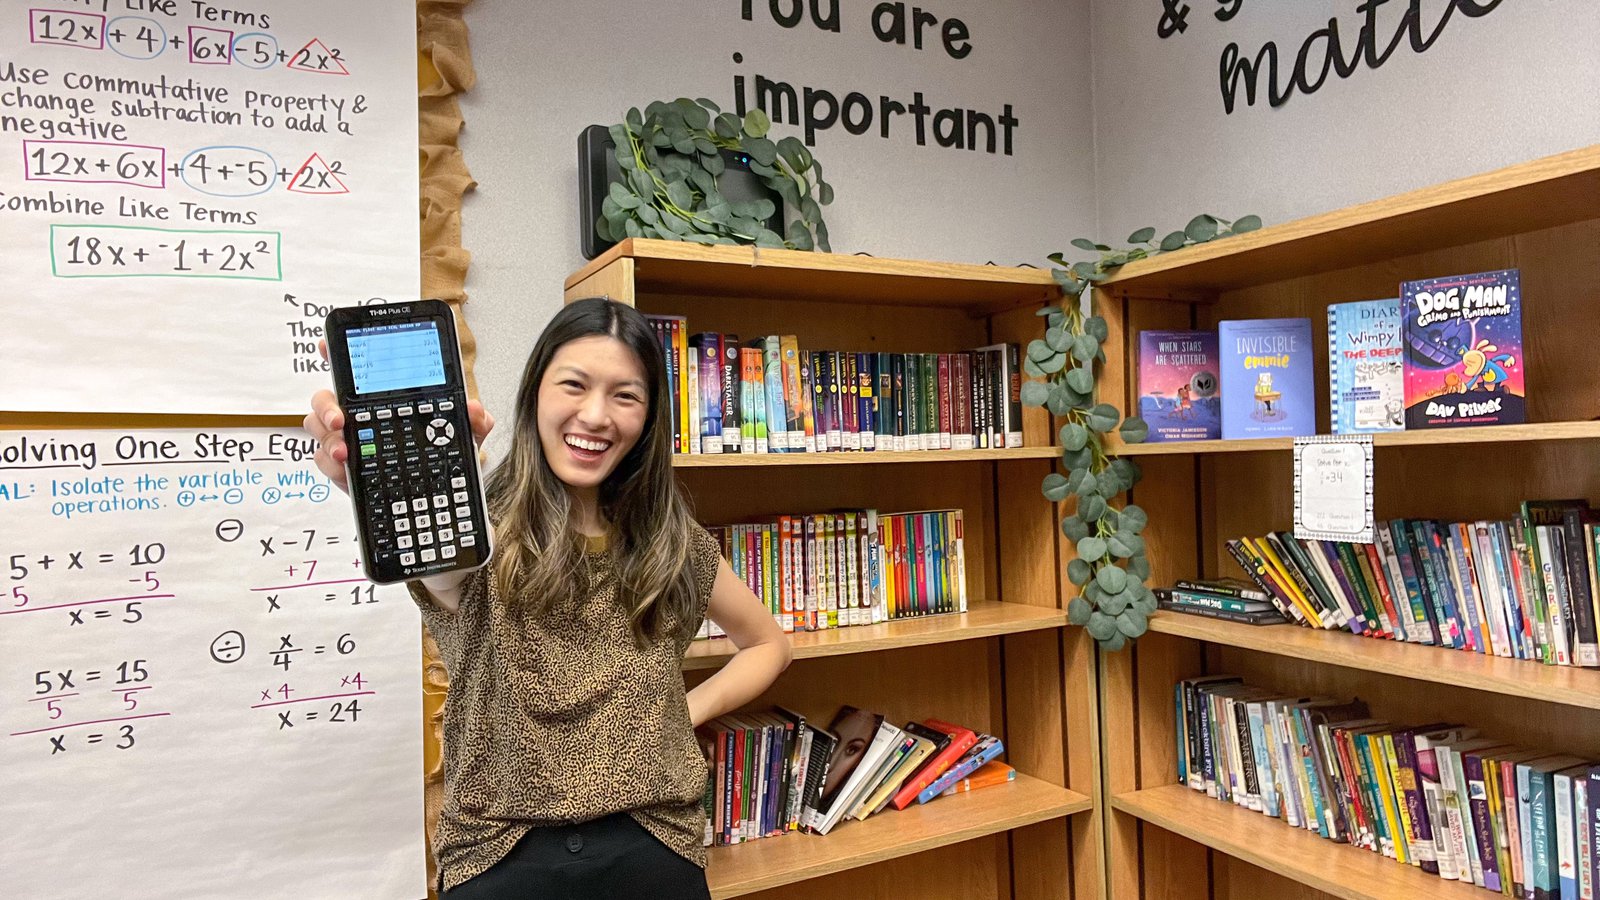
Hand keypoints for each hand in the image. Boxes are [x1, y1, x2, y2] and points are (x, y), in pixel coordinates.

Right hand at [303, 339, 495, 493]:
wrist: (437, 495)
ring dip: (326, 437)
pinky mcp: (344, 469)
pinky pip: (324, 461)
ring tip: (345, 451)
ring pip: (318, 428)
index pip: (357, 371)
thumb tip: (475, 408)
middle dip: (326, 406)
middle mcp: (359, 416)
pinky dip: (330, 464)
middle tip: (341, 419)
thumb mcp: (464, 437)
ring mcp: (348, 441)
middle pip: (325, 399)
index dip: (335, 354)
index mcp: (383, 400)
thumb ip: (474, 420)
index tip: (323, 345)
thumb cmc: (441, 458)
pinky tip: (345, 467)